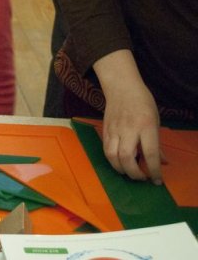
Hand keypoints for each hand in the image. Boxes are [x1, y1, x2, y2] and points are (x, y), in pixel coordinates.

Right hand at [94, 50, 162, 183]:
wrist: (121, 88)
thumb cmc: (143, 102)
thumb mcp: (156, 121)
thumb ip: (157, 143)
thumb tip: (161, 162)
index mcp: (146, 126)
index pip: (150, 153)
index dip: (154, 170)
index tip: (157, 180)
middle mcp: (129, 129)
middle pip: (127, 157)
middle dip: (134, 173)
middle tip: (142, 178)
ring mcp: (114, 129)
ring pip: (112, 155)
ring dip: (121, 169)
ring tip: (129, 173)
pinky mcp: (105, 130)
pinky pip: (106, 149)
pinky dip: (112, 160)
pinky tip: (119, 163)